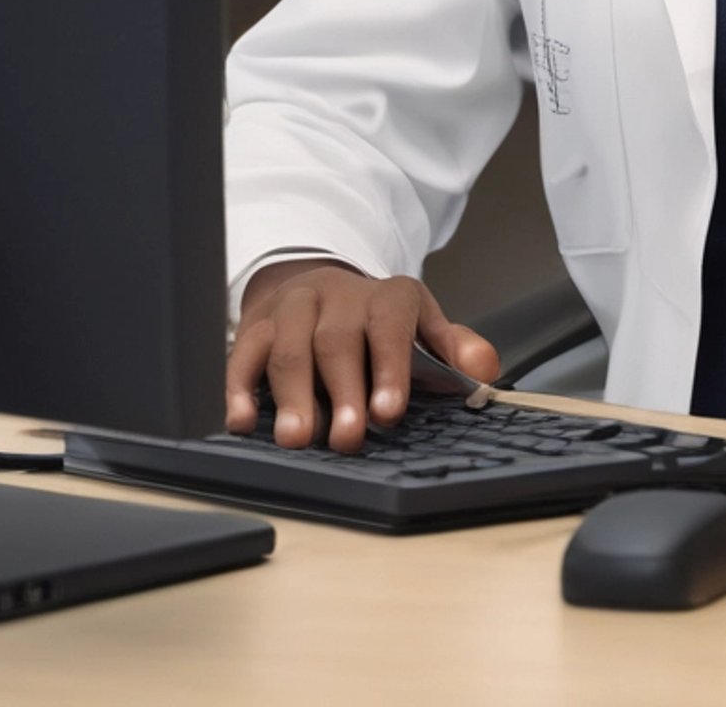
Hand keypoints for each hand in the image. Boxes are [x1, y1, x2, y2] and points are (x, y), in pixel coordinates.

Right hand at [225, 259, 501, 452]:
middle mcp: (338, 296)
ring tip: (298, 440)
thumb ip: (454, 348)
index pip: (392, 326)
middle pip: (338, 341)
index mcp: (387, 297)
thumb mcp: (422, 325)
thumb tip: (486, 370)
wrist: (318, 286)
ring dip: (293, 395)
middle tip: (348, 438)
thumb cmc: (376, 323)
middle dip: (343, 391)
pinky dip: (239, 387)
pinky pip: (243, 354)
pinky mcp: (255, 327)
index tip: (390, 413)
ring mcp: (293, 309)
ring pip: (290, 348)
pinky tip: (243, 420)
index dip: (391, 369)